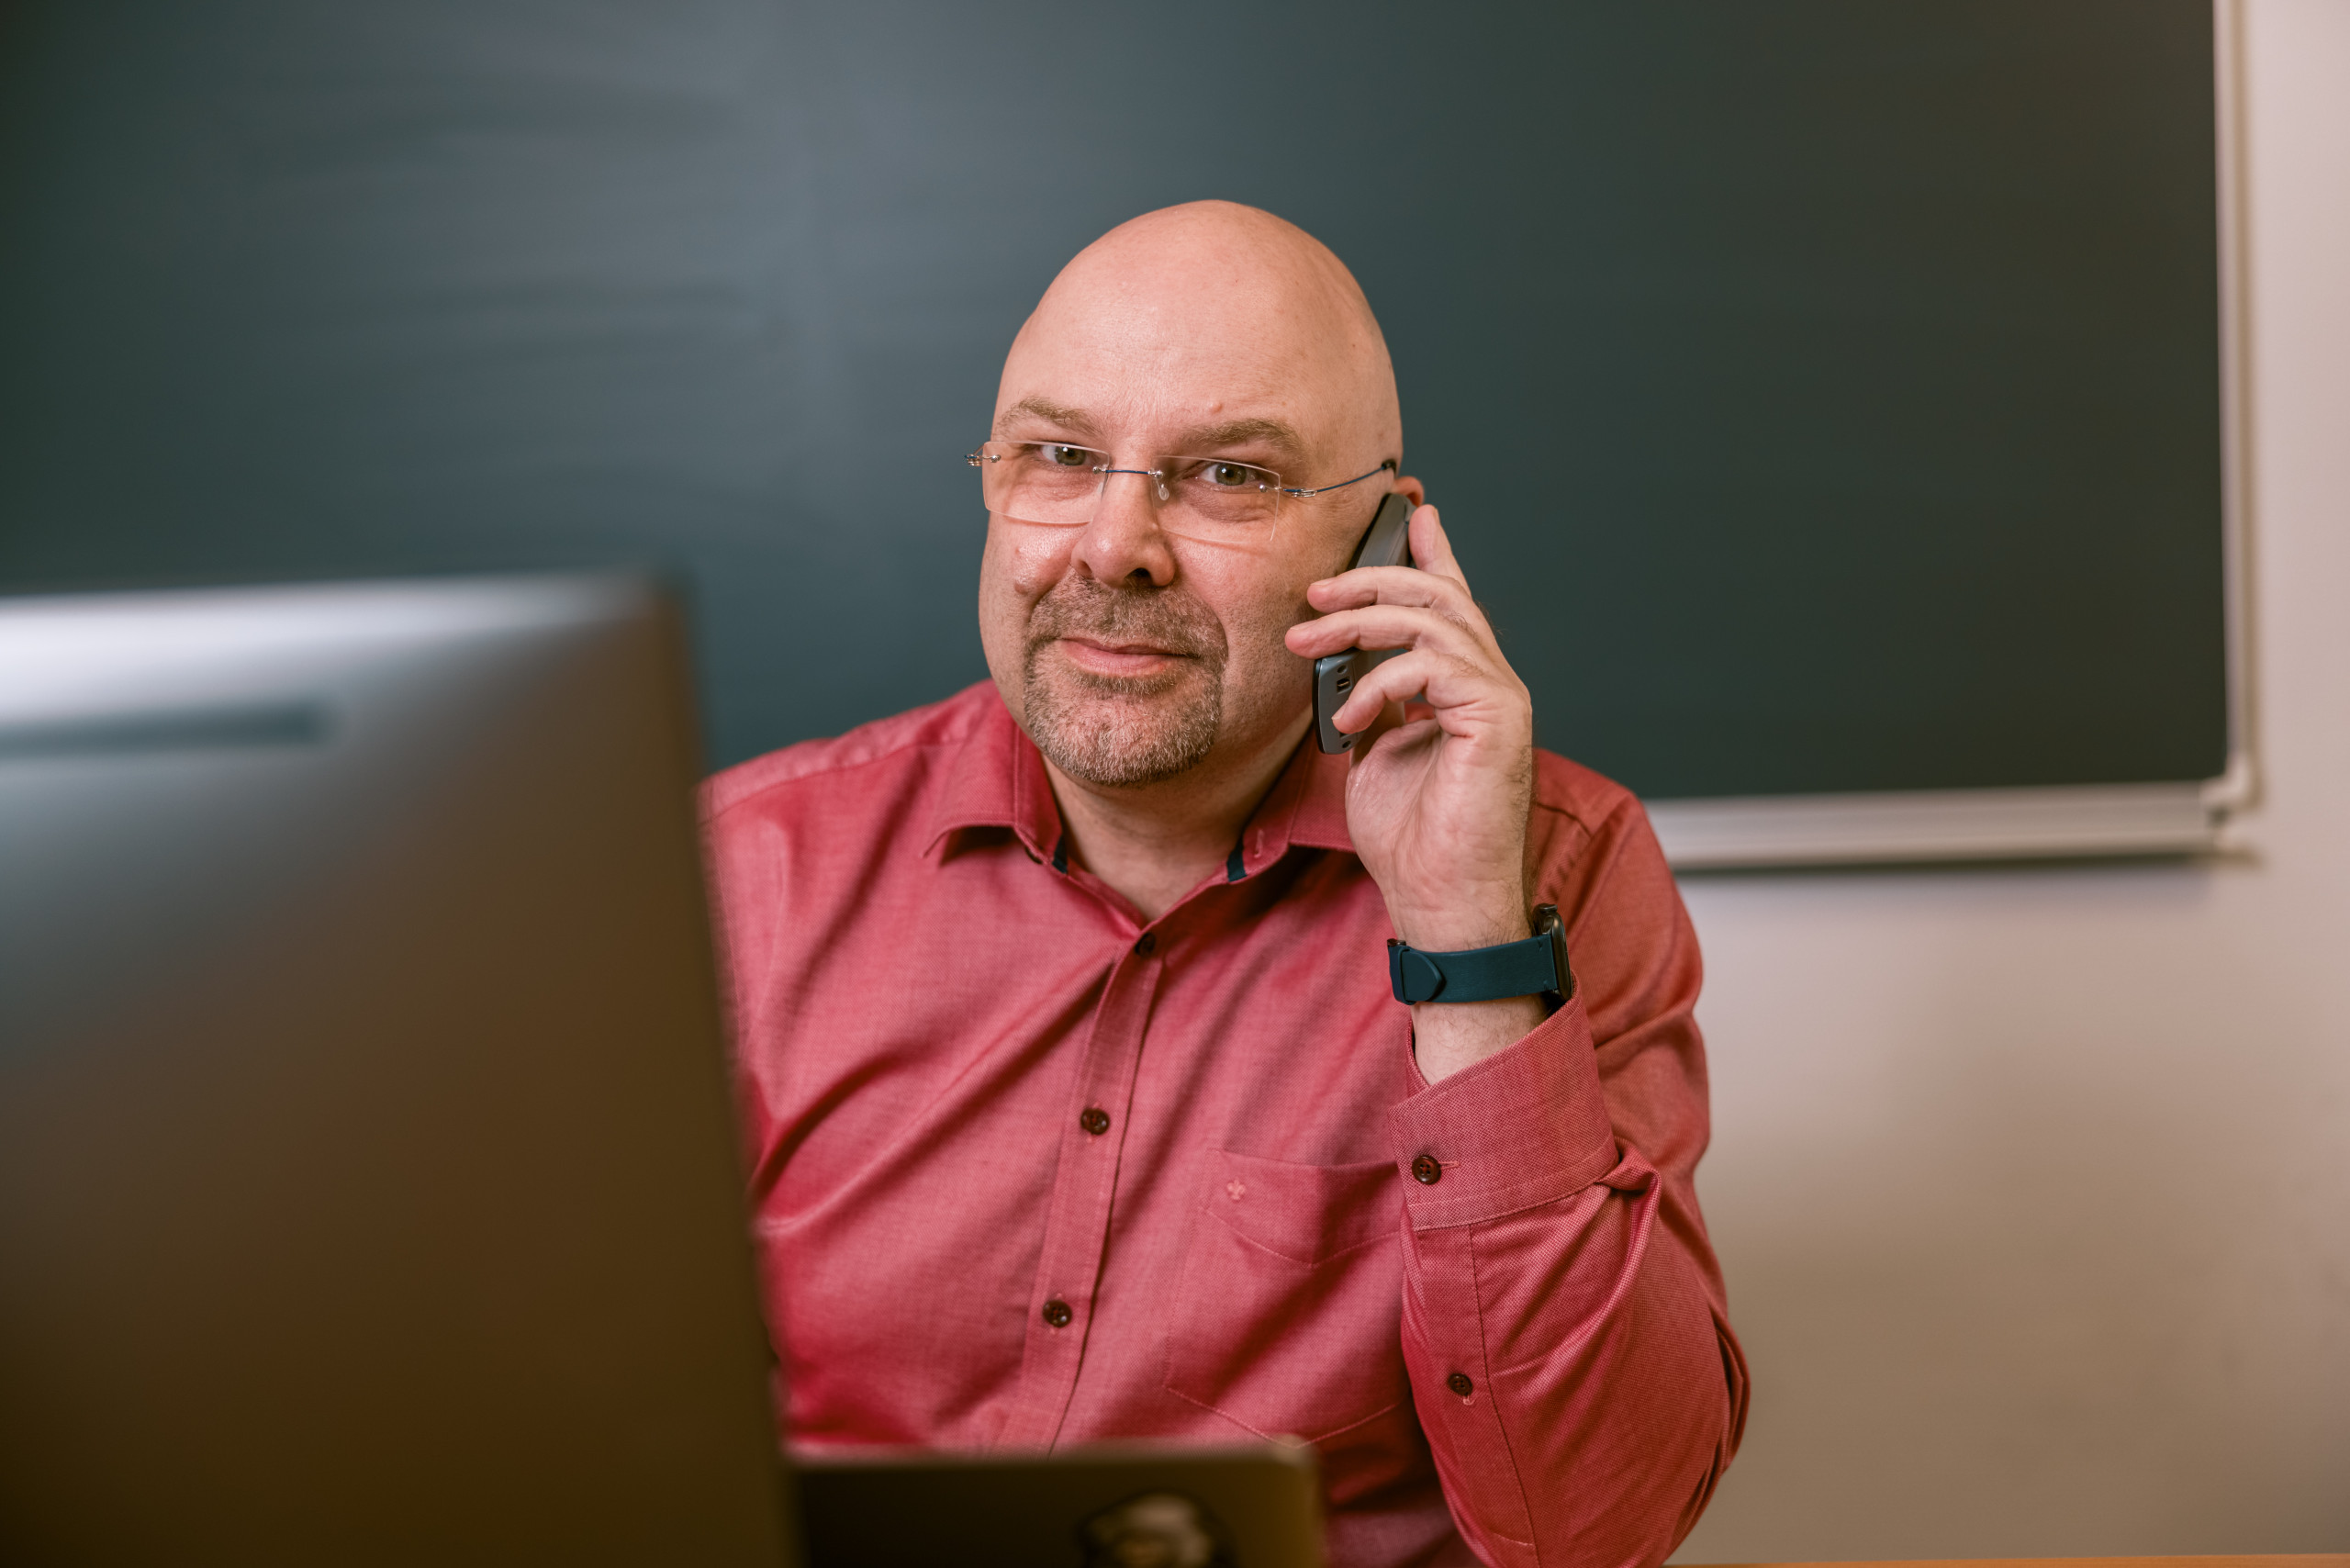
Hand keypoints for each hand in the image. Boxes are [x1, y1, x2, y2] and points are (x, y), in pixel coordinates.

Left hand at [1283, 503, 1543, 1077]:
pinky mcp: (1498, 720)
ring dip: (1360, 623)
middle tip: (1313, 593)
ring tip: (1307, 644)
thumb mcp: (1372, 751)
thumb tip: (1340, 662)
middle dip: (1370, 579)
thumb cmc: (1410, 839)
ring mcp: (1500, 698)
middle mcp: (1489, 682)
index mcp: (1462, 684)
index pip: (1447, 598)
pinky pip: (1435, 667)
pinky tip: (1349, 718)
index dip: (1427, 548)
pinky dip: (1381, 682)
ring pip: (1435, 619)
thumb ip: (1369, 698)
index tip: (1404, 503)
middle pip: (1438, 594)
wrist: (1440, 901)